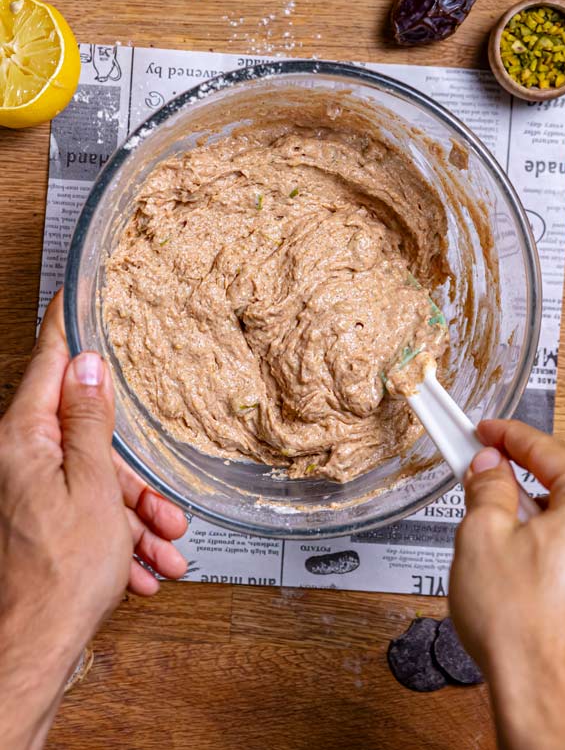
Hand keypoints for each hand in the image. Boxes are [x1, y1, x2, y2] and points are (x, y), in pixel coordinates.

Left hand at [0, 292, 187, 748]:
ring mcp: (27, 493)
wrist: (34, 650)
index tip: (72, 294)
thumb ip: (91, 421)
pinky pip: (86, 515)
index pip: (49, 363)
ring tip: (164, 548)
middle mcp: (19, 460)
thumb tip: (88, 365)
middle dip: (132, 475)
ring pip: (93, 483)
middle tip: (165, 504)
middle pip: (87, 439)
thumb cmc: (62, 574)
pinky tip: (143, 567)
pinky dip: (118, 538)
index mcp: (24, 439)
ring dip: (134, 515)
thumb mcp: (94, 487)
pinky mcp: (38, 522)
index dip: (66, 328)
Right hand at [450, 420, 564, 749]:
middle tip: (475, 471)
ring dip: (520, 512)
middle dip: (512, 476)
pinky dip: (532, 539)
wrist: (539, 693)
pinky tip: (504, 558)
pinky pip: (563, 542)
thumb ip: (485, 487)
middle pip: (554, 479)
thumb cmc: (521, 626)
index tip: (483, 428)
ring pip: (557, 513)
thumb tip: (487, 467)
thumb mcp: (482, 534)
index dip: (504, 434)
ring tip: (485, 529)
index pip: (543, 448)